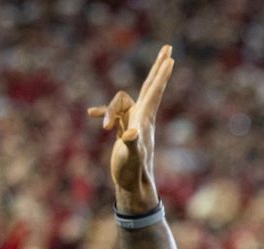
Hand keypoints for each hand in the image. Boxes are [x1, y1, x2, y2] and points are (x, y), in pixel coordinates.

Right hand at [87, 45, 174, 213]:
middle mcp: (141, 117)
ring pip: (120, 102)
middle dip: (158, 67)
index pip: (154, 91)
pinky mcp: (124, 128)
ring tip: (104, 129)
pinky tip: (92, 116)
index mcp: (145, 119)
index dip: (161, 74)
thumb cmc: (132, 172)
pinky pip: (114, 113)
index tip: (171, 57)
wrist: (132, 185)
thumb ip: (129, 143)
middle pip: (150, 86)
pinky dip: (103, 113)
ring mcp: (133, 122)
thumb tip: (129, 133)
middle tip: (168, 48)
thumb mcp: (130, 156)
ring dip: (108, 111)